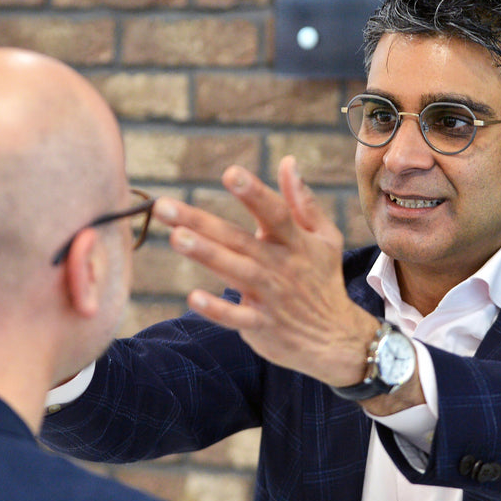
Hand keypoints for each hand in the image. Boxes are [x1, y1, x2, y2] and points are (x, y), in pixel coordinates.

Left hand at [152, 155, 377, 387]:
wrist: (336, 338)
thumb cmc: (323, 280)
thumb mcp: (325, 238)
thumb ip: (304, 202)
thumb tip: (288, 162)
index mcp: (295, 241)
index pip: (275, 212)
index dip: (254, 192)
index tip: (230, 172)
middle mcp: (281, 265)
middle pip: (238, 240)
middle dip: (201, 222)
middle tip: (163, 206)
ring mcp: (271, 296)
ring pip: (235, 272)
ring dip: (206, 254)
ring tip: (176, 238)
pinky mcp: (261, 325)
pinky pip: (237, 318)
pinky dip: (217, 310)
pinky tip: (193, 298)